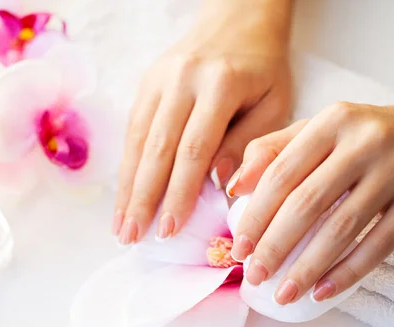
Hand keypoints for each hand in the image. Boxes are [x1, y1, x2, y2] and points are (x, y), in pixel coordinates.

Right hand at [113, 0, 292, 243]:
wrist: (237, 17)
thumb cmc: (263, 66)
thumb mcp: (273, 102)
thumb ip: (249, 143)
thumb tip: (219, 185)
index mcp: (219, 84)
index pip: (194, 149)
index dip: (178, 193)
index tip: (169, 230)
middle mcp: (181, 80)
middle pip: (156, 149)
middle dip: (142, 198)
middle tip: (131, 237)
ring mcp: (158, 80)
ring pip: (137, 141)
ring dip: (126, 187)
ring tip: (120, 225)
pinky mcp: (146, 84)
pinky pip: (132, 130)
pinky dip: (127, 166)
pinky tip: (122, 194)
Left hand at [228, 103, 393, 304]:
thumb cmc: (356, 137)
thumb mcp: (314, 131)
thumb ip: (270, 152)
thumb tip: (234, 187)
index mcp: (331, 122)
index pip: (281, 174)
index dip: (255, 215)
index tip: (238, 248)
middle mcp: (365, 142)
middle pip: (307, 203)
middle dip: (275, 245)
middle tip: (255, 275)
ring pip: (342, 229)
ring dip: (307, 268)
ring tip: (283, 292)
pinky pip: (379, 245)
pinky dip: (348, 273)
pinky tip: (322, 292)